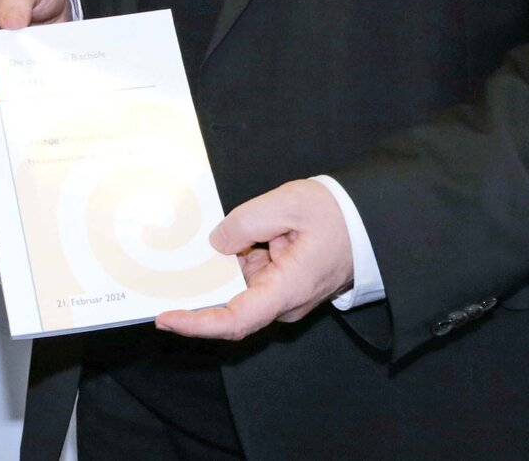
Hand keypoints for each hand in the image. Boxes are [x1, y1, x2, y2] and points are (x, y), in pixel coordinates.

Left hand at [154, 179, 354, 339]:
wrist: (370, 222)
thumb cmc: (336, 215)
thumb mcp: (287, 204)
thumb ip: (245, 223)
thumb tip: (217, 243)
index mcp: (288, 289)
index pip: (236, 319)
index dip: (197, 323)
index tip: (165, 318)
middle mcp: (283, 301)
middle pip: (228, 305)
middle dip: (195, 290)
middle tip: (159, 272)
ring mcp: (281, 295)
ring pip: (235, 288)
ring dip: (213, 271)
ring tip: (184, 248)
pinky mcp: (280, 284)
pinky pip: (246, 279)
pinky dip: (227, 264)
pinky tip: (211, 245)